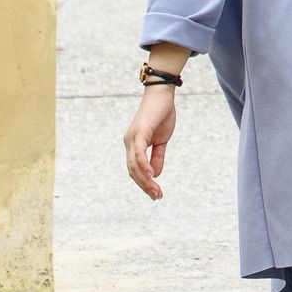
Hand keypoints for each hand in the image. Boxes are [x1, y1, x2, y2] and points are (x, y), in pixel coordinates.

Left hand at [125, 83, 176, 200]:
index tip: (156, 194)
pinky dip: (144, 166)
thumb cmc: (162, 115)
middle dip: (145, 186)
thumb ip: (157, 156)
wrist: (162, 95)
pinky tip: (152, 176)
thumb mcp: (162, 140)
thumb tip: (156, 175)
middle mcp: (129, 143)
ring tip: (156, 191)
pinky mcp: (139, 133)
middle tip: (157, 197)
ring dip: (146, 181)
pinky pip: (139, 154)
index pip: (135, 170)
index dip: (144, 183)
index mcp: (133, 145)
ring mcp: (132, 138)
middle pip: (133, 171)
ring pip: (134, 166)